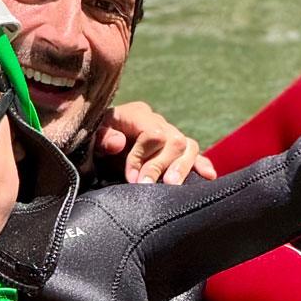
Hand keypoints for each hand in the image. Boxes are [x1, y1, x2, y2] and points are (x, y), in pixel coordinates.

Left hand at [93, 101, 216, 184]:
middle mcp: (158, 121)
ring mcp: (169, 134)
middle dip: (161, 166)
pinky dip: (201, 164)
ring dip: (183, 167)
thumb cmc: (94, 139)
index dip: (142, 157)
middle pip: (174, 140)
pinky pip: (193, 153)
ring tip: (172, 185)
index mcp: (138, 114)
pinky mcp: (176, 150)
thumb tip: (119, 143)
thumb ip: (102, 137)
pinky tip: (209, 176)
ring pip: (188, 146)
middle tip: (146, 186)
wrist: (97, 141)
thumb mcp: (91, 136)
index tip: (131, 178)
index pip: (153, 133)